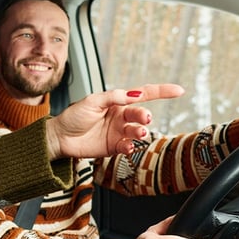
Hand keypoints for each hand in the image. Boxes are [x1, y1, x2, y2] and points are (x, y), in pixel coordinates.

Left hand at [45, 83, 184, 158]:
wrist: (60, 137)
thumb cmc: (73, 116)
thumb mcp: (93, 101)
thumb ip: (113, 97)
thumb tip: (134, 94)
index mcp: (117, 102)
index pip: (143, 94)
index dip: (161, 92)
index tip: (178, 90)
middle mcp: (121, 117)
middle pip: (140, 114)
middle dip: (144, 116)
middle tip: (144, 119)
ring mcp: (119, 132)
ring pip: (137, 131)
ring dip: (140, 132)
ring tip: (139, 133)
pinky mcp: (114, 147)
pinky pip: (128, 146)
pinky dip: (130, 146)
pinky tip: (127, 146)